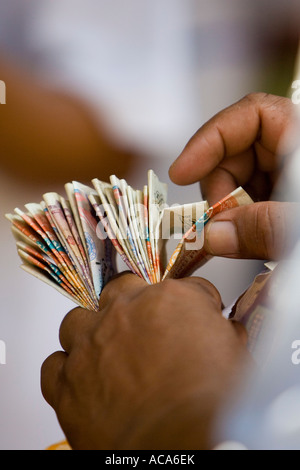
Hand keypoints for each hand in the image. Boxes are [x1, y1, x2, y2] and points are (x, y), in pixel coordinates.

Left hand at [41, 273, 250, 449]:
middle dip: (135, 303)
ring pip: (78, 321)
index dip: (192, 307)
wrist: (184, 449)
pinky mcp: (67, 383)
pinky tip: (83, 382)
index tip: (195, 319)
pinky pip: (54, 366)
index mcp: (170, 301)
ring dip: (91, 333)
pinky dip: (66, 372)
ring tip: (106, 352)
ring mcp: (91, 345)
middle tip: (146, 327)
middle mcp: (124, 313)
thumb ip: (224, 333)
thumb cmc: (212, 407)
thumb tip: (222, 330)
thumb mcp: (237, 358)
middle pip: (122, 288)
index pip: (183, 288)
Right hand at [169, 93, 297, 259]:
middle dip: (218, 191)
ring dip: (229, 212)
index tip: (180, 174)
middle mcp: (292, 152)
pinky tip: (249, 240)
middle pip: (237, 154)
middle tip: (216, 227)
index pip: (250, 114)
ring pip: (241, 183)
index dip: (209, 139)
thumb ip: (264, 228)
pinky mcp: (285, 200)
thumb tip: (212, 237)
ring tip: (240, 239)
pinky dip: (242, 223)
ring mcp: (289, 177)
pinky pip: (252, 204)